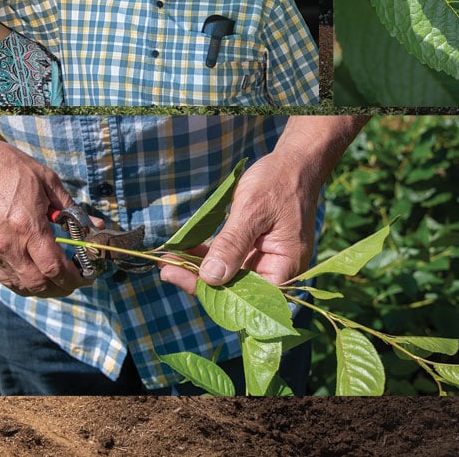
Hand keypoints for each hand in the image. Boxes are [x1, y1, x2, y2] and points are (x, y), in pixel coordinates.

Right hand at [0, 117, 89, 297]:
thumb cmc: (4, 164)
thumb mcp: (45, 178)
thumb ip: (69, 207)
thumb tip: (93, 225)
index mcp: (27, 226)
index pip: (55, 268)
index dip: (74, 278)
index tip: (86, 274)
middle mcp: (8, 244)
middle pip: (39, 284)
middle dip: (62, 287)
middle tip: (75, 279)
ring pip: (20, 285)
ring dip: (42, 289)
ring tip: (55, 279)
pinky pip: (3, 276)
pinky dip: (21, 282)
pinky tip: (31, 274)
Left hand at [159, 151, 317, 293]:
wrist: (294, 164)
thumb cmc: (277, 182)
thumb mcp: (252, 211)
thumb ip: (233, 244)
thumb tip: (210, 277)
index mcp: (286, 267)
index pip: (246, 293)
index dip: (210, 291)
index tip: (177, 276)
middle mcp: (276, 270)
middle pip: (234, 288)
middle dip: (199, 280)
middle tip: (164, 270)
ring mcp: (264, 261)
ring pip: (228, 274)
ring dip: (198, 269)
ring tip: (167, 261)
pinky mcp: (254, 250)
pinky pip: (229, 259)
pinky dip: (207, 256)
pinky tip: (183, 251)